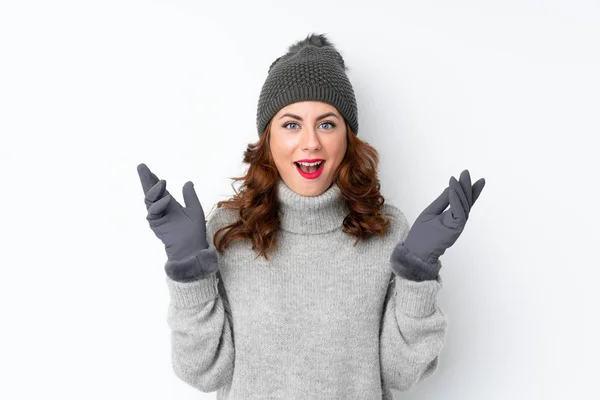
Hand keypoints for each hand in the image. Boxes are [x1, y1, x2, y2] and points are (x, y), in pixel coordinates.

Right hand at [137, 163, 216, 280]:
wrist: (191, 247)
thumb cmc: (194, 231)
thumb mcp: (194, 210)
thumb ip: (190, 197)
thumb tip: (188, 182)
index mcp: (170, 203)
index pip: (159, 189)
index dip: (154, 179)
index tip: (147, 168)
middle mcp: (161, 208)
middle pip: (150, 191)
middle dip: (145, 179)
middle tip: (141, 167)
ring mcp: (157, 216)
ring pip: (149, 200)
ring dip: (154, 190)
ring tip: (162, 182)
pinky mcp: (155, 224)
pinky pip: (153, 212)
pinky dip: (159, 204)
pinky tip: (166, 199)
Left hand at [403, 169, 485, 264]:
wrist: (415, 250)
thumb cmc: (422, 234)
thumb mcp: (431, 212)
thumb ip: (442, 201)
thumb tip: (451, 188)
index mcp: (452, 217)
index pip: (463, 201)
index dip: (468, 189)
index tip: (469, 176)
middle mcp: (457, 221)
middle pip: (466, 202)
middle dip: (467, 187)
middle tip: (467, 173)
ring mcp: (457, 225)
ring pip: (463, 206)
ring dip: (461, 191)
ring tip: (459, 178)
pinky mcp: (455, 229)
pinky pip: (458, 212)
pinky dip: (456, 200)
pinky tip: (453, 190)